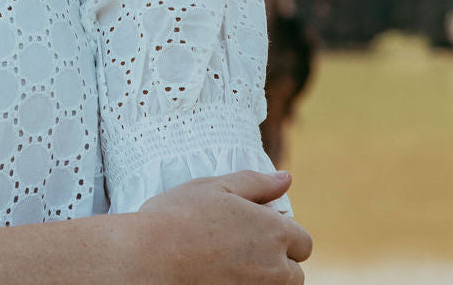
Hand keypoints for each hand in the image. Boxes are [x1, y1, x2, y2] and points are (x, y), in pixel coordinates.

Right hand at [133, 170, 311, 284]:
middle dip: (275, 263)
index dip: (282, 236)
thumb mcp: (216, 187)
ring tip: (227, 266)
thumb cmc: (179, 217)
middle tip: (238, 250)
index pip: (302, 242)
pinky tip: (218, 277)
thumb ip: (257, 183)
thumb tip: (286, 178)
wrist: (149, 258)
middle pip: (293, 273)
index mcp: (273, 231)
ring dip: (261, 279)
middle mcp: (275, 267)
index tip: (254, 233)